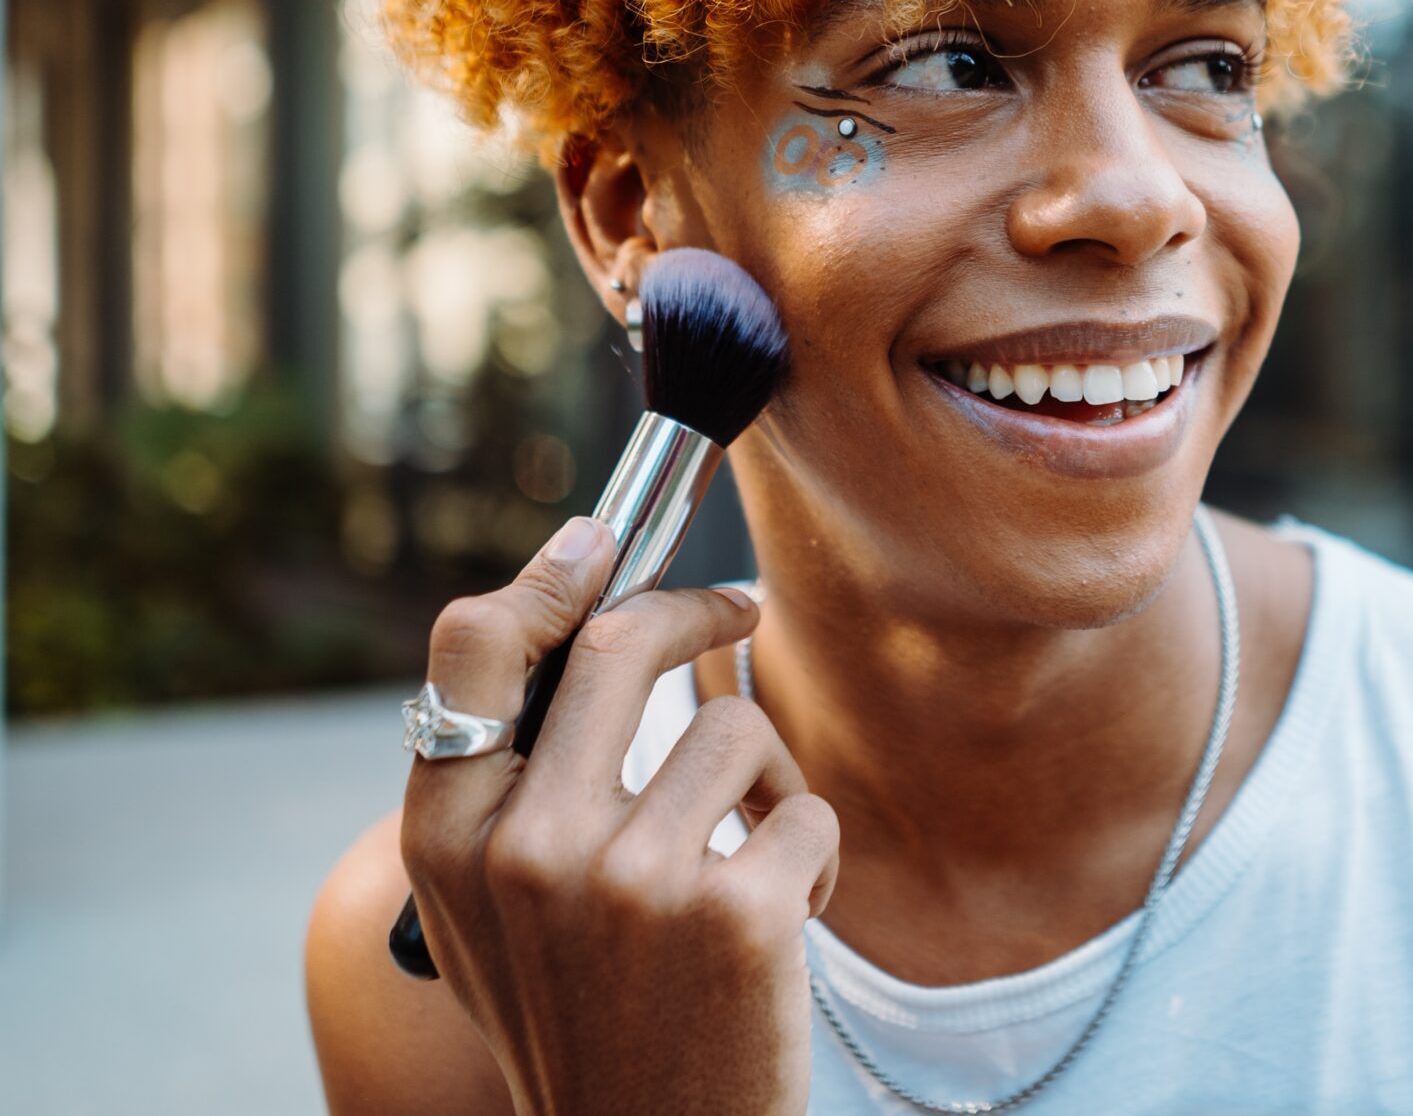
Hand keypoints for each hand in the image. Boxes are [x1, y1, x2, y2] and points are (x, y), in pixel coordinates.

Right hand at [398, 517, 840, 1115]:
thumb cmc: (585, 1020)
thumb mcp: (495, 911)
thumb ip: (509, 785)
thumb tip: (571, 618)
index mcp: (450, 841)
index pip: (474, 650)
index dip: (549, 576)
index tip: (604, 543)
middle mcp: (529, 848)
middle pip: (621, 642)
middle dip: (694, 606)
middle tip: (736, 607)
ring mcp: (632, 878)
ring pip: (735, 730)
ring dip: (766, 783)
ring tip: (747, 868)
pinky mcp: (738, 912)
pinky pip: (808, 812)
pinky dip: (811, 859)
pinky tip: (780, 933)